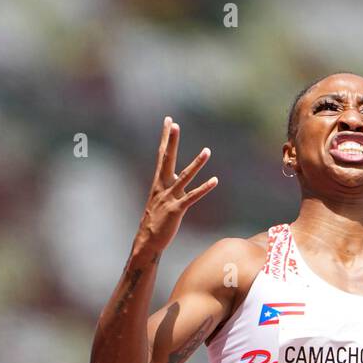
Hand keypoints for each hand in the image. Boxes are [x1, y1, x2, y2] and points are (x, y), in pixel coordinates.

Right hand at [135, 117, 217, 252]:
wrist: (147, 241)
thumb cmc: (155, 221)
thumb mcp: (162, 199)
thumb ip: (170, 186)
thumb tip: (178, 178)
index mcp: (158, 182)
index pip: (162, 155)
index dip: (166, 138)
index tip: (169, 121)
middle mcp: (163, 187)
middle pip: (167, 159)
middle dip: (171, 141)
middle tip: (175, 124)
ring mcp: (169, 198)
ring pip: (185, 177)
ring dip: (196, 164)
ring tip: (207, 151)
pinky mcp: (177, 210)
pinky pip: (192, 197)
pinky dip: (204, 188)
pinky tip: (215, 180)